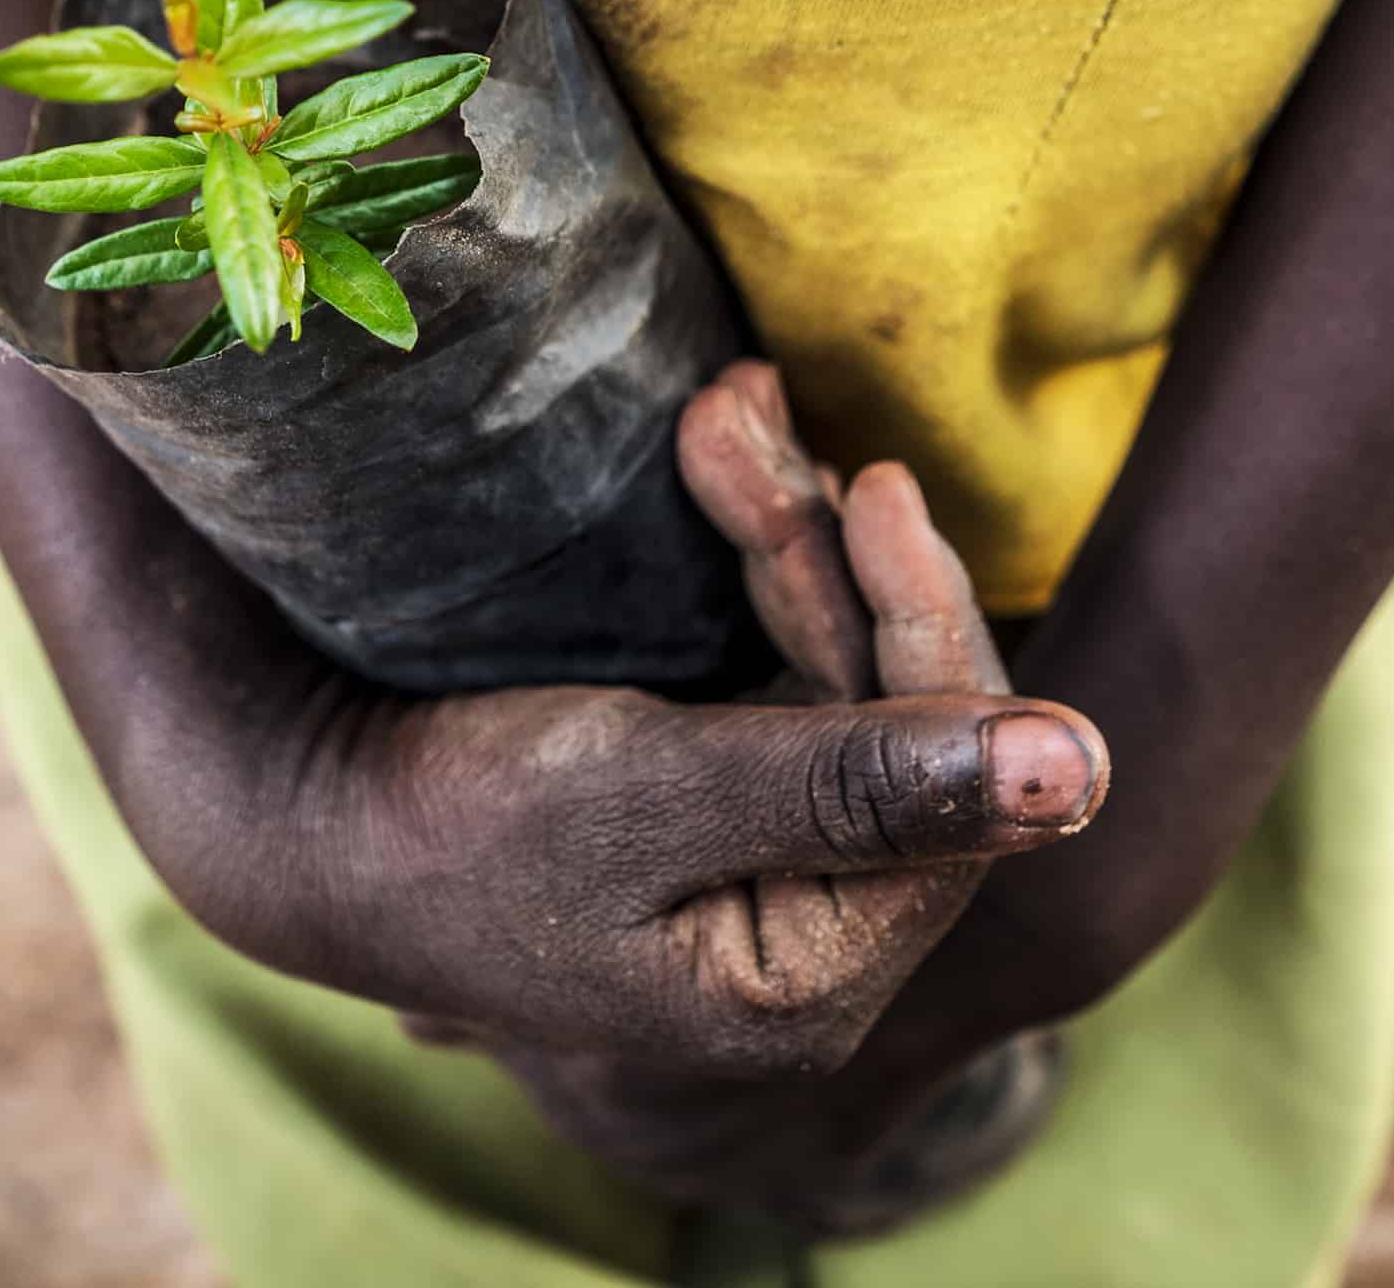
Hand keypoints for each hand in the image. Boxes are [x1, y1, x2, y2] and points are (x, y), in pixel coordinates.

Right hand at [477, 361, 1104, 1226]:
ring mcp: (769, 856)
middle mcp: (808, 932)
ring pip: (841, 668)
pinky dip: (755, 558)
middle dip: (835, 557)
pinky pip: (784, 660)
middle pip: (899, 717)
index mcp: (807, 979)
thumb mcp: (650, 797)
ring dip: (787, 534)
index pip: (944, 792)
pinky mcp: (723, 789)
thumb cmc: (454, 827)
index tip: (878, 490)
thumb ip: (858, 782)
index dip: (922, 632)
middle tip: (746, 413)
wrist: (305, 816)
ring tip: (720, 413)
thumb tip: (1088, 773)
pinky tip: (720, 464)